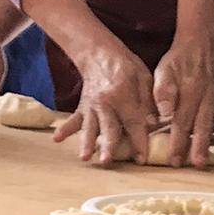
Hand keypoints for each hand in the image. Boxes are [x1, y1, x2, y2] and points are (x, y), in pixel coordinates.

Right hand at [54, 41, 157, 164]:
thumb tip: (156, 123)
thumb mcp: (144, 78)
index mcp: (124, 96)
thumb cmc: (126, 68)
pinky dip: (65, 130)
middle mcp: (106, 103)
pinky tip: (57, 139)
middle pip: (108, 128)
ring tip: (84, 157)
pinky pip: (73, 120)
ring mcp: (92, 106)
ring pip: (89, 128)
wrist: (99, 53)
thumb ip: (150, 102)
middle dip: (108, 146)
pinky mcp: (82, 108)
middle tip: (106, 161)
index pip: (133, 123)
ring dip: (86, 143)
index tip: (141, 159)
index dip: (138, 142)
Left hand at [152, 36, 213, 167]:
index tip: (175, 160)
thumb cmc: (178, 62)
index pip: (180, 123)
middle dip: (201, 145)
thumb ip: (162, 94)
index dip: (178, 143)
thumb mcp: (162, 73)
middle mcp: (205, 96)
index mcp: (186, 95)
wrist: (199, 39)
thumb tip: (162, 114)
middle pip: (202, 124)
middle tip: (200, 163)